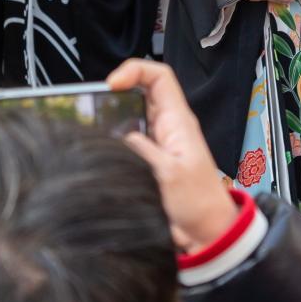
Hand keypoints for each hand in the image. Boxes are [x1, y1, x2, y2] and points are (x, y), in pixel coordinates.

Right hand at [110, 59, 236, 253]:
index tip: (112, 83)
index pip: (160, 77)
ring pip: (133, 113)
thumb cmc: (199, 202)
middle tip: (96, 101)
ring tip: (93, 121)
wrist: (206, 230)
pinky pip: (130, 137)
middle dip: (119, 89)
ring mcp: (159, 141)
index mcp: (178, 121)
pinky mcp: (150, 158)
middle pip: (142, 91)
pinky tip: (101, 146)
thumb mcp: (171, 174)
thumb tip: (122, 136)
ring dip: (114, 113)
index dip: (135, 71)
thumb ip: (145, 151)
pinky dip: (115, 137)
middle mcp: (168, 126)